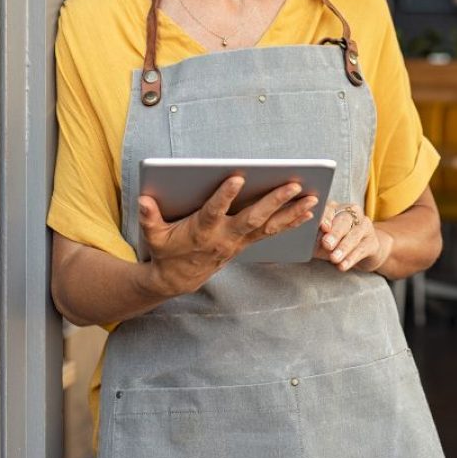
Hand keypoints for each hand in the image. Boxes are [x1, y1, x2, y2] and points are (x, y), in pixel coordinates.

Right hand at [138, 175, 317, 296]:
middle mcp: (225, 236)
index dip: (225, 196)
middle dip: (274, 201)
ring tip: (312, 197)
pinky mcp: (247, 243)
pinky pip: (273, 232)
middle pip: (253, 217)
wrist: (178, 279)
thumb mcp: (153, 235)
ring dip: (292, 212)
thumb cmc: (166, 250)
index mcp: (202, 230)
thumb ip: (149, 217)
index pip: (214, 211)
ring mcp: (239, 241)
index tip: (237, 178)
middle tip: (294, 184)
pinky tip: (309, 211)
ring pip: (270, 225)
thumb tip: (144, 200)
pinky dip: (291, 221)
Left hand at [314, 200, 392, 272]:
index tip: (322, 227)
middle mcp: (352, 213)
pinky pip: (362, 249)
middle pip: (344, 220)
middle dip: (335, 233)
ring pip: (355, 234)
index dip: (326, 217)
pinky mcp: (373, 241)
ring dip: (343, 247)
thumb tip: (301, 241)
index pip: (330, 208)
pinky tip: (343, 266)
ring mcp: (365, 226)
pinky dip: (351, 258)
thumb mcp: (321, 239)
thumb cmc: (335, 243)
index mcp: (336, 208)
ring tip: (334, 259)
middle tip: (326, 244)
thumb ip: (313, 237)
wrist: (361, 252)